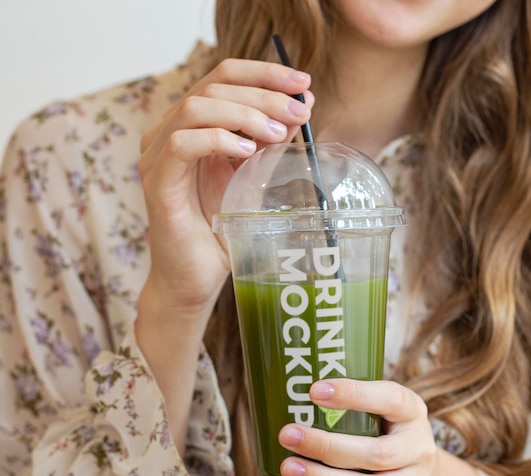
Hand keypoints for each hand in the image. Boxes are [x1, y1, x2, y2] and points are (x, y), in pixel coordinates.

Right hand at [138, 58, 313, 327]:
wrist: (196, 278)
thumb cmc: (221, 233)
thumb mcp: (252, 179)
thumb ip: (269, 144)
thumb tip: (301, 106)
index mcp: (193, 128)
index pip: (223, 79)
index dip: (264, 73)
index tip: (303, 81)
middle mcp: (170, 133)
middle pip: (212, 86)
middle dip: (263, 93)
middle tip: (300, 109)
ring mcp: (159, 157)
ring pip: (195, 108)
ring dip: (244, 114)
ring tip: (277, 134)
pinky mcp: (157, 183)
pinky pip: (182, 144)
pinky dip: (218, 140)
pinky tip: (247, 152)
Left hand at [278, 378, 440, 475]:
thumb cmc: (388, 429)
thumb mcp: (384, 406)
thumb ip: (353, 401)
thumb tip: (293, 395)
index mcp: (412, 411)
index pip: (390, 399)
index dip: (354, 395)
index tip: (313, 391)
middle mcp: (418, 448)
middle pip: (377, 453)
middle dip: (327, 446)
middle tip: (288, 435)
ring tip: (289, 468)